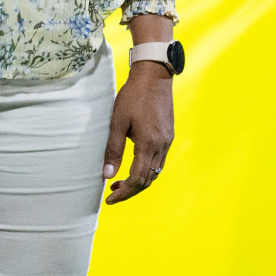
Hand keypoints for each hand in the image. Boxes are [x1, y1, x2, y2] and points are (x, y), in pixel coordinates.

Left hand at [102, 63, 173, 203]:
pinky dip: (146, 169)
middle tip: (112, 194)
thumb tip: (106, 175)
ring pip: (155, 172)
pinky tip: (133, 166)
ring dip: (138, 181)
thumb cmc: (132, 96)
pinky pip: (158, 161)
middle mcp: (162, 146)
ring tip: (119, 182)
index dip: (124, 192)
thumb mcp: (117, 121)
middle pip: (148, 180)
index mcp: (149, 144)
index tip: (109, 199)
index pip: (137, 179)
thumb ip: (113, 149)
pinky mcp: (168, 135)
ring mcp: (167, 141)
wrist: (154, 76)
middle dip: (130, 190)